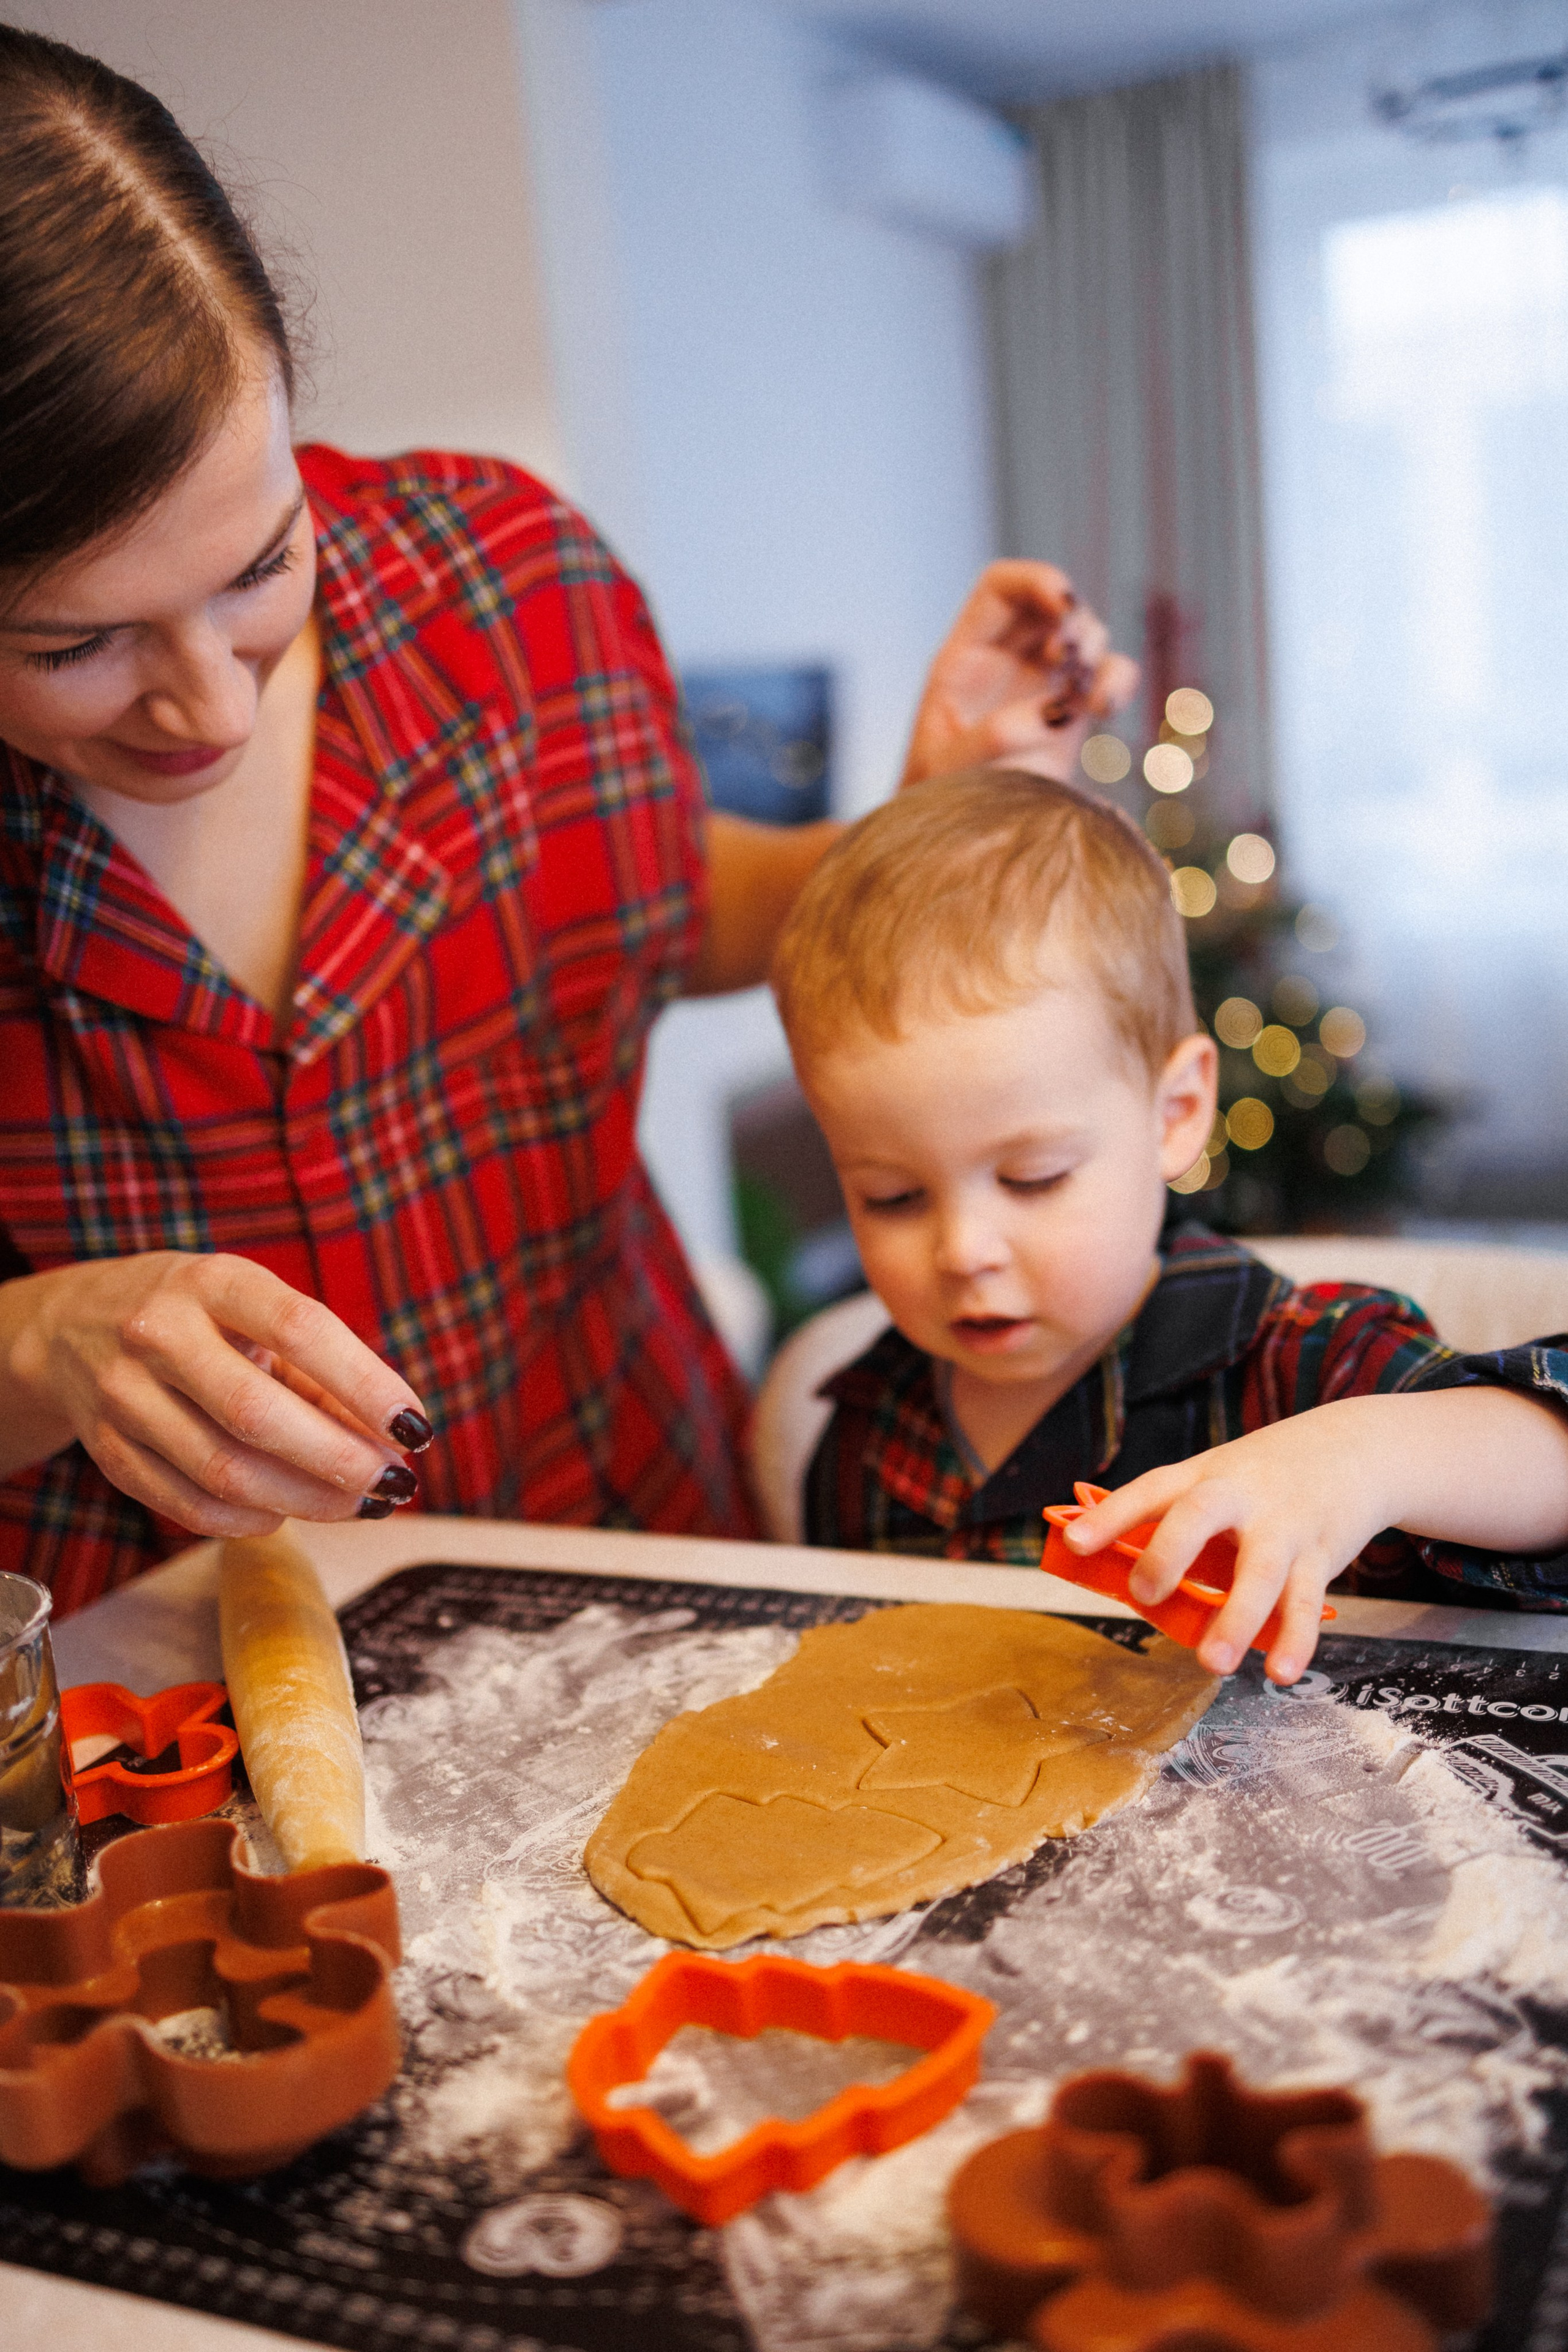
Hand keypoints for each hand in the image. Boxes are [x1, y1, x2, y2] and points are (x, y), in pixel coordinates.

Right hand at [2, 1251, 432, 1537]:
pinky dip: (247, 1520)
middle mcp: (159, 1332)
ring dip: (305, 1501)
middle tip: (394, 1485)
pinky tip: (286, 1512)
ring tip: (356, 1504)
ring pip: (222, 1471)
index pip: (300, 1329)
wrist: (76, 1324)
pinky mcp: (107, 1449)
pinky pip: (186, 1504)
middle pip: (257, 1414)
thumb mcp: (256, 1309)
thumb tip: (392, 1441)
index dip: (365, 1384)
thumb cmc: (201, 1317)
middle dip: (339, 1461)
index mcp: (214, 1282)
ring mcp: (123, 1394)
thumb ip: (323, 1370)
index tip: (415, 1427)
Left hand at [901, 561, 1139, 788]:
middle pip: (1052, 608)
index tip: (1063, 604)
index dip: (1036, 581)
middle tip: (1069, 661)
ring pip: (1086, 640)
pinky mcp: (1070, 717)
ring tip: (1086, 699)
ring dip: (1099, 654)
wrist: (950, 847)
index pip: (1001, 588)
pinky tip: (1106, 707)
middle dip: (1073, 623)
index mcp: (963, 659)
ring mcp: (1040, 687)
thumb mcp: (949, 770)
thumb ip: (995, 736)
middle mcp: (1004, 664)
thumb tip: (1055, 709)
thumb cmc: (932, 805)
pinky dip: (1118, 682)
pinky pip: (1107, 680)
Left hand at [1064, 1402, 1396, 1684]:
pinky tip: (1281, 1673)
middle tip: (1143, 1596)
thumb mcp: (1217, 1476)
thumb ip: (1174, 1519)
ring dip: (1236, 1620)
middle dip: (1169, 1554)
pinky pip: (1307, 1603)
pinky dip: (1296, 1640)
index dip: (1110, 1516)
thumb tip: (1116, 1570)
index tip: (1073, 1542)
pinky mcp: (1322, 1555)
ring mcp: (1284, 1525)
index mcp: (1203, 1475)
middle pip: (1199, 1516)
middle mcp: (1241, 1495)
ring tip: (1211, 1664)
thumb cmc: (1265, 1475)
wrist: (1355, 1448)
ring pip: (1260, 1573)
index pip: (1149, 1490)